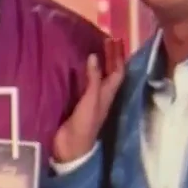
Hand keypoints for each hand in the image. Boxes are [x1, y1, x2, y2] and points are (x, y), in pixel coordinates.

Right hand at [51, 39, 126, 163]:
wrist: (70, 147)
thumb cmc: (85, 124)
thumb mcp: (91, 100)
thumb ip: (94, 80)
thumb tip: (95, 56)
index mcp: (108, 95)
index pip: (118, 73)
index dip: (117, 58)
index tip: (113, 41)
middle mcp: (100, 95)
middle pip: (106, 74)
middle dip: (105, 58)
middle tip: (97, 40)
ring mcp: (87, 100)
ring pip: (93, 78)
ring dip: (91, 65)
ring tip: (83, 48)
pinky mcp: (74, 103)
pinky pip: (78, 85)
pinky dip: (77, 74)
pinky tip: (69, 66)